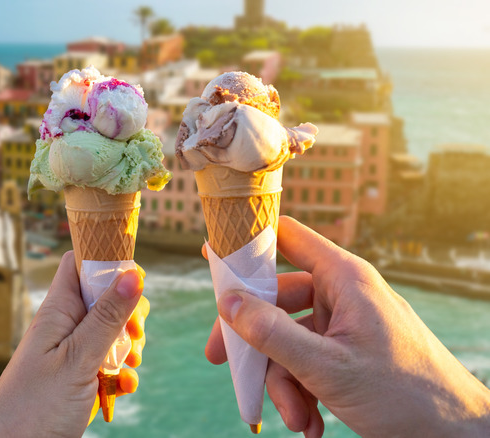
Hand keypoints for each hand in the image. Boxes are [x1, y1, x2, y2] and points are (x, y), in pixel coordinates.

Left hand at [0, 251, 147, 436]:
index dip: (108, 262)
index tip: (133, 280)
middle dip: (130, 315)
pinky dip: (121, 375)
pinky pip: (110, 364)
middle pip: (107, 298)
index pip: (81, 263)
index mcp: (59, 310)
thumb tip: (133, 275)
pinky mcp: (81, 377)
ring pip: (113, 333)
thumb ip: (107, 317)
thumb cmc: (34, 405)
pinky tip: (121, 388)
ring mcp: (74, 352)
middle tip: (133, 335)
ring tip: (126, 367)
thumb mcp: (78, 358)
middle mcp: (66, 326)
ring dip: (129, 349)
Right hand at [204, 216, 489, 436]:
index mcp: (344, 278)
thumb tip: (227, 302)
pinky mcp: (347, 352)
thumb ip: (272, 333)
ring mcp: (344, 324)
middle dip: (255, 342)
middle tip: (222, 361)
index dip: (248, 241)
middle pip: (276, 300)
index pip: (287, 237)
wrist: (455, 436)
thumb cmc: (404, 394)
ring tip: (296, 418)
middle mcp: (342, 294)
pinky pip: (307, 361)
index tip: (212, 253)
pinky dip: (302, 392)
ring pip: (288, 339)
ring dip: (284, 382)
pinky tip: (310, 423)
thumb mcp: (327, 366)